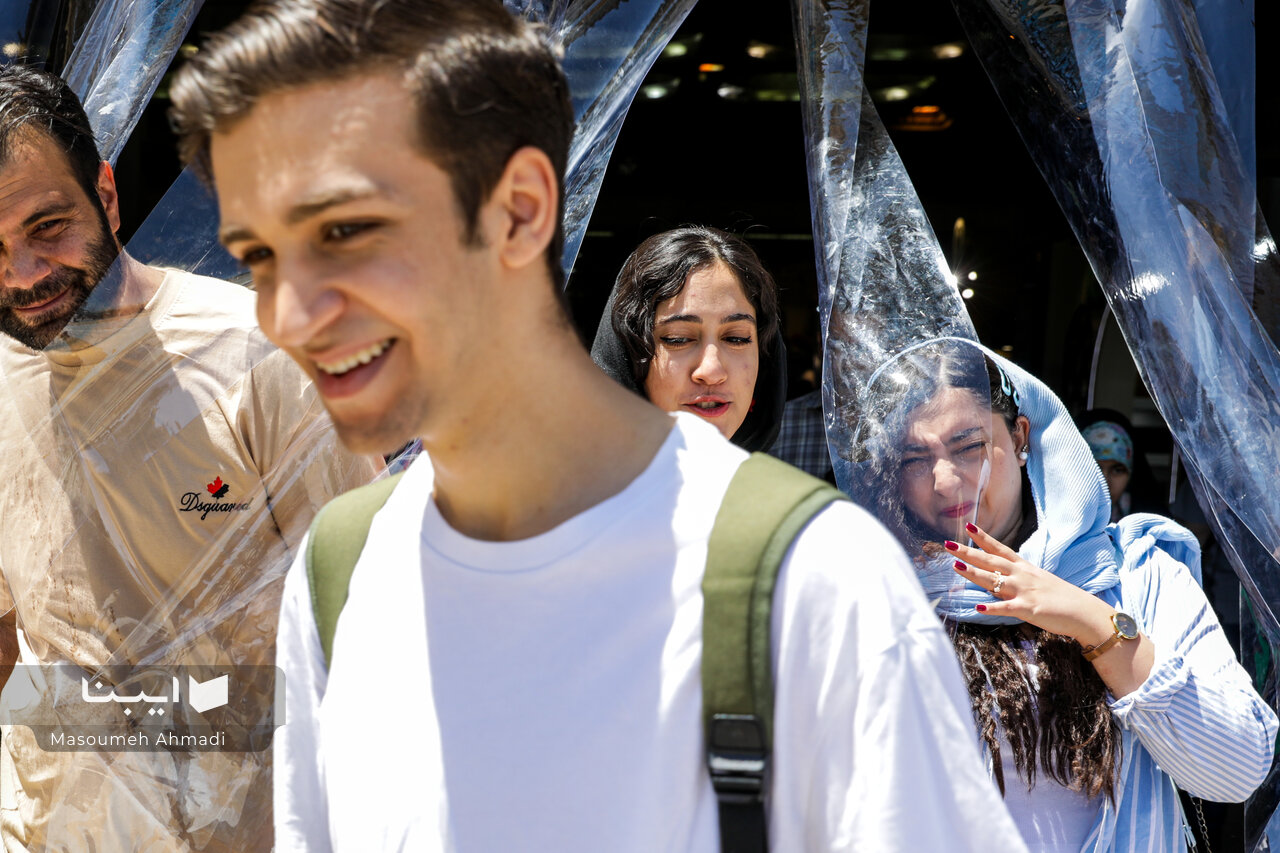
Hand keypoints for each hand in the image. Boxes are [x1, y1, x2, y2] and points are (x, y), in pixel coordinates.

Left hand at [945, 522, 1116, 647]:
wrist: (1083, 612)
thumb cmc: (1059, 598)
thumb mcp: (1036, 583)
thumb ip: (1013, 582)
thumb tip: (993, 584)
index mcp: (1024, 568)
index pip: (999, 549)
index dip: (983, 538)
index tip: (967, 526)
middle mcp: (1022, 576)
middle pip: (990, 561)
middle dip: (968, 552)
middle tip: (948, 544)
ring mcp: (1024, 591)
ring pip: (994, 581)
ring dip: (974, 574)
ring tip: (955, 567)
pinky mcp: (1029, 609)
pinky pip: (1007, 608)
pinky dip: (992, 608)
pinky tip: (978, 607)